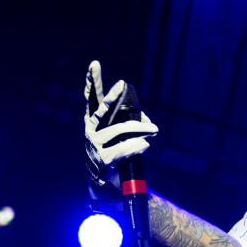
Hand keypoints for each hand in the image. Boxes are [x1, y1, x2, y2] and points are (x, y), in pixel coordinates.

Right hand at [84, 60, 157, 198]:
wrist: (106, 182)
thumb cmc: (116, 152)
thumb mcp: (121, 135)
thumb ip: (131, 122)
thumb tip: (146, 121)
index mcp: (93, 120)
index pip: (92, 98)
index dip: (92, 81)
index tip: (95, 64)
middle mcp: (91, 129)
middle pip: (103, 110)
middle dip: (113, 97)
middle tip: (122, 84)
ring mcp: (95, 144)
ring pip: (122, 129)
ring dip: (142, 129)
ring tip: (155, 130)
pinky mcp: (105, 158)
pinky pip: (127, 147)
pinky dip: (139, 146)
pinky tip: (144, 146)